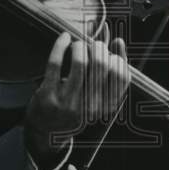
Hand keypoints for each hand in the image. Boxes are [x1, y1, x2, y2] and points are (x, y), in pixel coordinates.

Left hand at [23, 33, 129, 161]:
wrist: (46, 131)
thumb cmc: (77, 108)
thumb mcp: (98, 99)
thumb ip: (111, 73)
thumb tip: (118, 41)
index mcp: (105, 108)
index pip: (121, 75)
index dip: (118, 56)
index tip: (110, 50)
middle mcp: (88, 107)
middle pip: (101, 64)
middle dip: (98, 47)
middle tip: (93, 45)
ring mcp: (67, 102)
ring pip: (80, 61)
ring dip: (80, 45)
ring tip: (78, 45)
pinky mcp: (47, 95)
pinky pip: (55, 62)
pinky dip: (60, 45)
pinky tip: (64, 38)